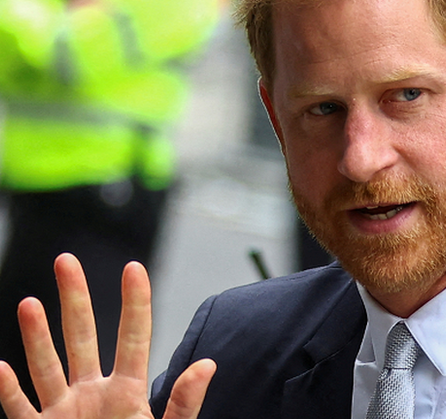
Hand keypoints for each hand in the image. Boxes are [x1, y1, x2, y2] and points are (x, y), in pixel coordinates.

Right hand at [0, 254, 215, 418]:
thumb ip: (184, 404)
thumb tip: (207, 365)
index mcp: (128, 393)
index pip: (133, 337)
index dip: (134, 303)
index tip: (134, 267)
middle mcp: (93, 395)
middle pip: (82, 337)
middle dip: (75, 299)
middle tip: (66, 260)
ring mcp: (64, 414)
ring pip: (46, 367)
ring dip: (35, 337)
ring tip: (28, 302)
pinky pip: (19, 410)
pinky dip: (7, 392)